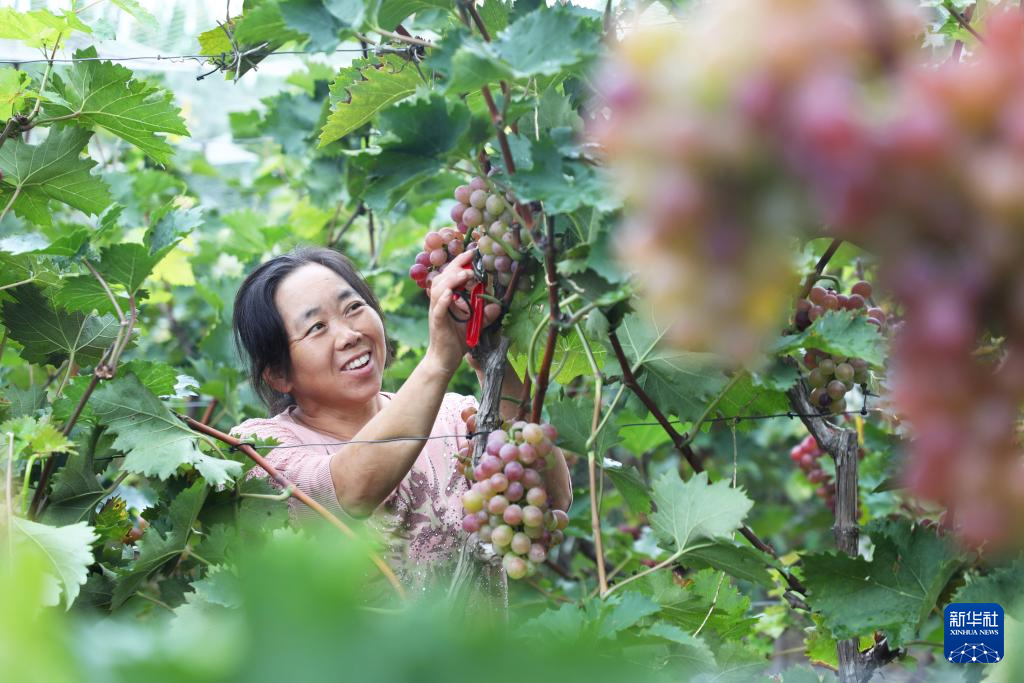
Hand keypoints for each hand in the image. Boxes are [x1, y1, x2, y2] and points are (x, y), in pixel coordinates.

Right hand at [424, 250, 477, 373]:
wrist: (444, 361)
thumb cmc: (456, 342)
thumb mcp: (475, 326)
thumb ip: (485, 316)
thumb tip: (497, 306)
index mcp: (446, 300)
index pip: (450, 276)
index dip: (459, 264)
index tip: (471, 253)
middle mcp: (439, 303)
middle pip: (443, 278)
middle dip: (456, 266)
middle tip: (469, 257)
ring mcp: (437, 312)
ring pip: (439, 290)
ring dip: (452, 280)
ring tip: (464, 274)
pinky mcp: (437, 323)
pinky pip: (438, 309)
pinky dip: (443, 300)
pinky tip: (450, 294)